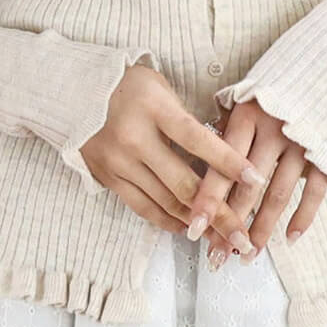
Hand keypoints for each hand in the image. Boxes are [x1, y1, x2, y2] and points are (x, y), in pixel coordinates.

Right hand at [78, 64, 268, 255]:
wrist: (70, 91)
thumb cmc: (127, 85)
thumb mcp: (160, 88)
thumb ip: (187, 119)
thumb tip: (223, 154)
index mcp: (153, 108)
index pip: (197, 140)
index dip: (228, 161)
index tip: (256, 179)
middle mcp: (134, 138)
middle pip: (184, 184)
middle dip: (219, 213)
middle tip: (244, 235)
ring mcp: (119, 162)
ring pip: (165, 203)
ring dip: (198, 224)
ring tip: (223, 241)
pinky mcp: (108, 179)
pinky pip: (143, 208)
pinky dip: (169, 220)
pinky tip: (189, 229)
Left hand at [186, 95, 326, 266]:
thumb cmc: (276, 86)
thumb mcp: (246, 98)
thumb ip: (226, 130)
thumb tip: (201, 169)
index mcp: (247, 115)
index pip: (221, 165)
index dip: (207, 199)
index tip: (193, 229)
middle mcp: (274, 130)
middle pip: (247, 187)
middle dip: (231, 224)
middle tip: (217, 255)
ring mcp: (303, 143)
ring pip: (278, 195)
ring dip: (262, 229)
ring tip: (248, 255)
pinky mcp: (326, 153)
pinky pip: (314, 192)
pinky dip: (303, 217)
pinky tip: (290, 239)